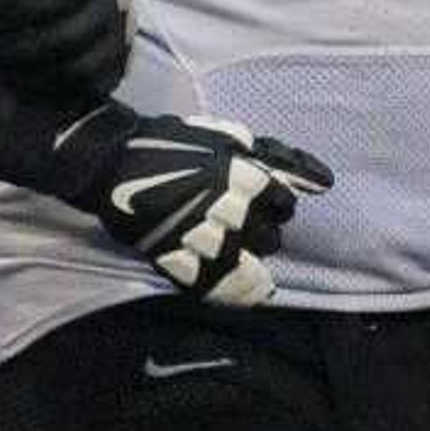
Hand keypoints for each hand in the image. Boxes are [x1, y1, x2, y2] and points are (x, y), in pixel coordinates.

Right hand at [43, 107, 330, 305]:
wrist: (109, 160)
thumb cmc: (168, 142)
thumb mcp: (220, 135)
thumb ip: (267, 154)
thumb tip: (319, 179)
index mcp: (235, 172)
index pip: (280, 198)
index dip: (281, 203)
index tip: (277, 206)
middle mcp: (220, 205)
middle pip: (266, 235)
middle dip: (266, 234)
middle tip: (258, 233)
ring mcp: (194, 233)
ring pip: (241, 261)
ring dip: (253, 268)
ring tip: (259, 274)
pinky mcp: (170, 254)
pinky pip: (207, 282)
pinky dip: (231, 292)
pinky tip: (248, 296)